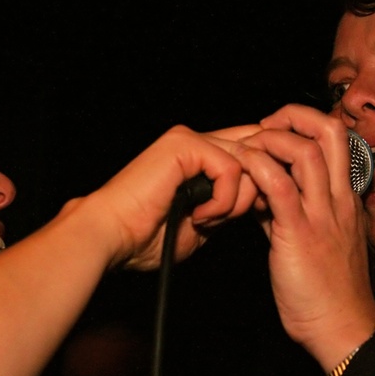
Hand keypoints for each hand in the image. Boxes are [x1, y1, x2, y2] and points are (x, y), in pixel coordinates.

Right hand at [88, 124, 259, 270]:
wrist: (112, 236)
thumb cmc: (145, 235)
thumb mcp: (203, 219)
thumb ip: (228, 202)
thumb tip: (260, 195)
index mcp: (196, 156)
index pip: (249, 149)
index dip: (262, 177)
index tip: (256, 210)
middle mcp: (194, 141)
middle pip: (256, 153)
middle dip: (253, 192)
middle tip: (227, 220)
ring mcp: (189, 139)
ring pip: (246, 161)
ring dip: (234, 201)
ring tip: (206, 220)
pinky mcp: (184, 144)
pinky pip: (230, 168)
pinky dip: (222, 199)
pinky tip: (199, 216)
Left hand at [234, 105, 374, 369]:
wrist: (342, 330)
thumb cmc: (329, 294)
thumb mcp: (316, 243)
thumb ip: (291, 214)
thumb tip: (263, 194)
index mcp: (346, 200)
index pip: (337, 142)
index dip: (306, 126)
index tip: (277, 133)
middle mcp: (340, 200)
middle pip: (330, 132)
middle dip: (294, 115)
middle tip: (266, 125)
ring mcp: (323, 215)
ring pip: (306, 150)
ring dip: (272, 139)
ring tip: (250, 147)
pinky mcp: (300, 234)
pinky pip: (279, 186)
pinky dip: (257, 168)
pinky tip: (242, 171)